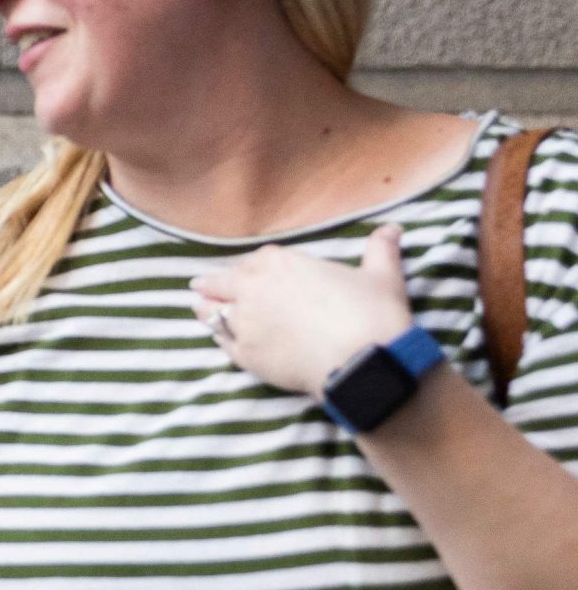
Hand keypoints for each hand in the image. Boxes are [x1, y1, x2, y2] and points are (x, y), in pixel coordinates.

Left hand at [192, 223, 416, 399]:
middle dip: (210, 284)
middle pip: (222, 282)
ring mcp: (244, 322)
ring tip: (198, 308)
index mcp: (280, 264)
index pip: (255, 261)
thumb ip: (380, 250)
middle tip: (199, 285)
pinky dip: (219, 338)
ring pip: (213, 312)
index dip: (249, 267)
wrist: (362, 361)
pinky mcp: (244, 354)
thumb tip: (392, 228)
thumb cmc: (372, 314)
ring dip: (206, 309)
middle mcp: (253, 289)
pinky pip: (223, 343)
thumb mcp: (381, 276)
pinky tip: (217, 337)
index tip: (242, 271)